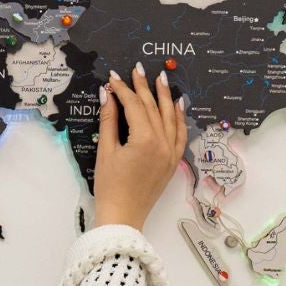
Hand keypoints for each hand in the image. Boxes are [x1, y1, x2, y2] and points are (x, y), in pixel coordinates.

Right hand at [92, 62, 187, 229]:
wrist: (123, 215)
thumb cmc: (109, 186)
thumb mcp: (105, 151)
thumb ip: (108, 120)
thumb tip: (106, 95)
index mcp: (145, 140)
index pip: (134, 106)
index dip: (123, 90)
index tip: (113, 77)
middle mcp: (163, 143)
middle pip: (153, 108)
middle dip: (144, 87)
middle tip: (137, 69)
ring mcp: (171, 152)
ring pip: (170, 117)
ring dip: (165, 97)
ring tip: (160, 78)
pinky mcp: (173, 161)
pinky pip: (180, 134)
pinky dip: (179, 118)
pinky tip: (178, 104)